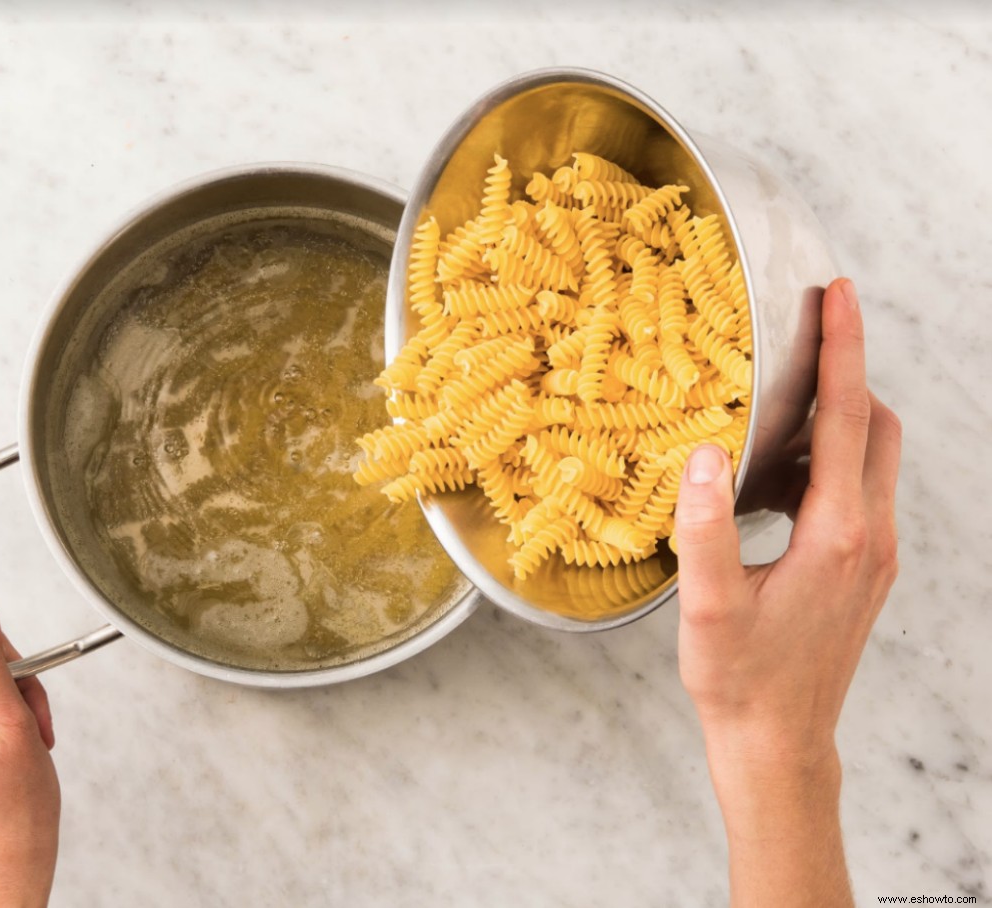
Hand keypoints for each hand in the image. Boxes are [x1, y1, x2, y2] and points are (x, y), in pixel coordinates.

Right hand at [674, 278, 900, 904]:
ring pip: (876, 459)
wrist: (779, 743)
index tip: (840, 292)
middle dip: (849, 372)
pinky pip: (862, 491)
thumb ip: (708, 526)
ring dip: (838, 419)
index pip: (849, 419)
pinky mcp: (864, 571)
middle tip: (804, 336)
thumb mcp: (711, 604)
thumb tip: (707, 451)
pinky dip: (831, 461)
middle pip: (879, 428)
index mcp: (838, 533)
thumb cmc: (740, 679)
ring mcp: (875, 556)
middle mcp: (871, 537)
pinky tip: (778, 479)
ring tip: (777, 410)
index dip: (845, 349)